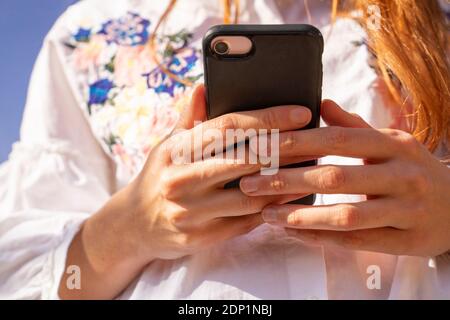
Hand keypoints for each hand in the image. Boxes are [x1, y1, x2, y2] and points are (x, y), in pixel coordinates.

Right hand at [59, 85, 312, 298]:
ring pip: (250, 194)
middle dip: (286, 148)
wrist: (134, 225)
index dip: (268, 118)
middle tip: (316, 138)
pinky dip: (272, 207)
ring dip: (285, 182)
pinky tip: (292, 197)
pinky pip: (245, 221)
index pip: (229, 127)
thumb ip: (190, 118)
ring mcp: (190, 212)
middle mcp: (181, 180)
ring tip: (312, 167)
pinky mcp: (201, 237)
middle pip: (245, 159)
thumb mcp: (168, 145)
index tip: (301, 112)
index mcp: (176, 150)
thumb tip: (204, 86)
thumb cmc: (160, 176)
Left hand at [239, 100, 449, 256]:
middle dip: (288, 181)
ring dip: (301, 216)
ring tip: (266, 215)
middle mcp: (401, 175)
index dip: (297, 143)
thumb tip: (321, 104)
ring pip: (345, 214)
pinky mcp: (407, 240)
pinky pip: (357, 241)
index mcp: (393, 144)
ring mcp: (406, 210)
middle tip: (251, 184)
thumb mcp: (392, 141)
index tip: (263, 146)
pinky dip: (323, 238)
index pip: (337, 140)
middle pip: (335, 178)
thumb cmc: (414, 169)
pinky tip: (295, 234)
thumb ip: (355, 126)